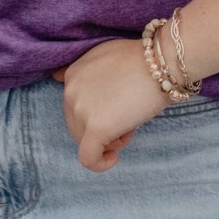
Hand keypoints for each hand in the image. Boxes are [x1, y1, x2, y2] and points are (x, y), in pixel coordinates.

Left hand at [53, 38, 166, 171]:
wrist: (162, 63)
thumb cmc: (143, 60)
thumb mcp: (105, 54)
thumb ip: (84, 69)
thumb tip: (56, 77)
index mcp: (73, 75)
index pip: (76, 106)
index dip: (97, 111)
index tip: (118, 106)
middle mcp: (70, 91)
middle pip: (78, 125)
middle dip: (102, 127)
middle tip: (128, 118)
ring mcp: (81, 110)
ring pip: (85, 141)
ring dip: (108, 140)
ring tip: (129, 127)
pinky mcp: (96, 128)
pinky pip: (89, 158)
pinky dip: (100, 164)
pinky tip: (114, 159)